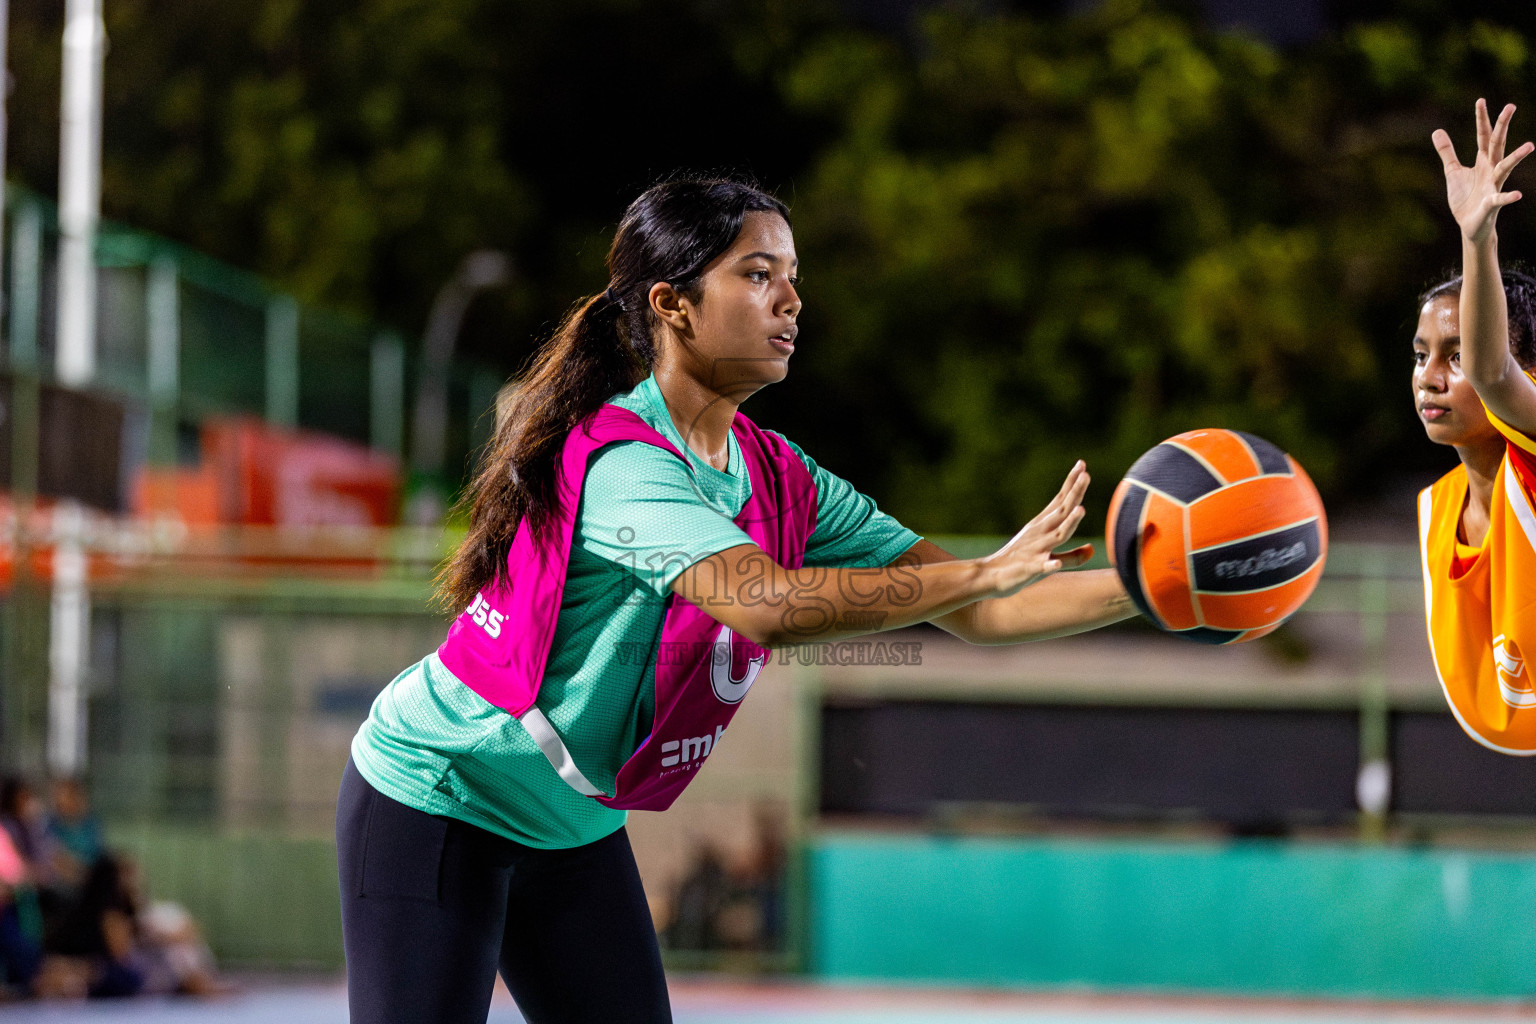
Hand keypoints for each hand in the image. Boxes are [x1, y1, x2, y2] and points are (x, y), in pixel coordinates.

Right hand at [979, 460, 1093, 598]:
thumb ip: (1072, 557)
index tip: (1082, 465)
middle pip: (1062, 512)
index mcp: (1043, 527)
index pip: (1060, 502)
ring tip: (1081, 509)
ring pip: (1056, 535)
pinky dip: (1049, 564)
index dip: (1072, 484)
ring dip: (1069, 523)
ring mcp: (1035, 550)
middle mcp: (1040, 533)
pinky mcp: (1029, 568)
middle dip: (1074, 493)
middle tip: (1085, 474)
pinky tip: (1055, 563)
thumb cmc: (1019, 565)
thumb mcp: (1046, 558)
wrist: (989, 576)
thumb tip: (1092, 550)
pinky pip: (1040, 566)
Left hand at [1433, 98, 1534, 244]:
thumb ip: (1447, 152)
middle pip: (1497, 144)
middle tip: (1511, 105)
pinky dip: (1508, 197)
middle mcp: (1491, 170)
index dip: (1481, 119)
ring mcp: (1493, 186)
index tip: (1481, 100)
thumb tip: (1437, 130)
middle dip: (1503, 126)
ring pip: (1506, 168)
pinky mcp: (1491, 204)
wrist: (1470, 225)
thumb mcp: (1453, 172)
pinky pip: (1500, 199)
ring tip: (1531, 145)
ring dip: (1517, 157)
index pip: (1483, 136)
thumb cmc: (1465, 198)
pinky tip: (1517, 195)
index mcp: (1482, 161)